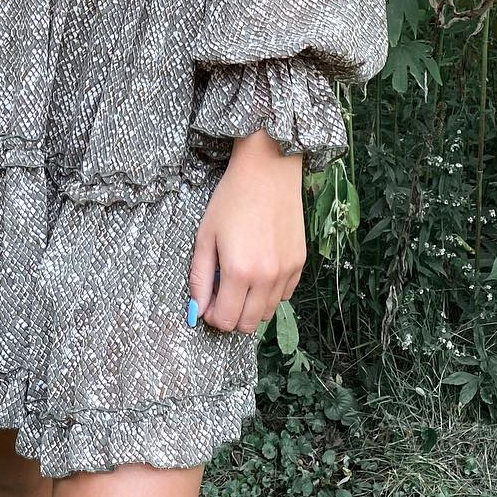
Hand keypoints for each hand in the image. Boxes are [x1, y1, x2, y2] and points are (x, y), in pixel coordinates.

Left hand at [188, 130, 305, 334]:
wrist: (267, 171)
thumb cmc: (232, 199)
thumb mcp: (206, 237)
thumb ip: (200, 277)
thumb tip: (196, 309)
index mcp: (239, 272)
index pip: (226, 320)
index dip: (212, 317)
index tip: (207, 304)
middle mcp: (267, 277)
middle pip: (248, 324)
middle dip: (231, 316)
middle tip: (221, 296)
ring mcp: (287, 271)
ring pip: (268, 313)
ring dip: (251, 306)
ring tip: (240, 281)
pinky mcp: (299, 263)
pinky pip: (284, 295)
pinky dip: (269, 293)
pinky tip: (258, 272)